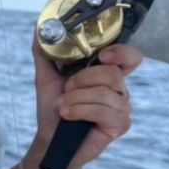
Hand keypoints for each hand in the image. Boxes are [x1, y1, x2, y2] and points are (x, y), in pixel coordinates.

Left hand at [28, 36, 141, 168]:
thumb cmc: (54, 109)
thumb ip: (45, 52)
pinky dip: (80, 111)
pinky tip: (68, 116)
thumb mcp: (46, 77)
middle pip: (112, 73)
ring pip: (105, 92)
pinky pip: (104, 112)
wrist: (50, 140)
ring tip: (62, 106)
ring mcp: (122, 108)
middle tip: (66, 88)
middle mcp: (119, 89)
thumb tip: (38, 28)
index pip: (130, 57)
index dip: (121, 52)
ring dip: (76, 98)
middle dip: (83, 79)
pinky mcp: (119, 125)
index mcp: (107, 74)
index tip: (102, 55)